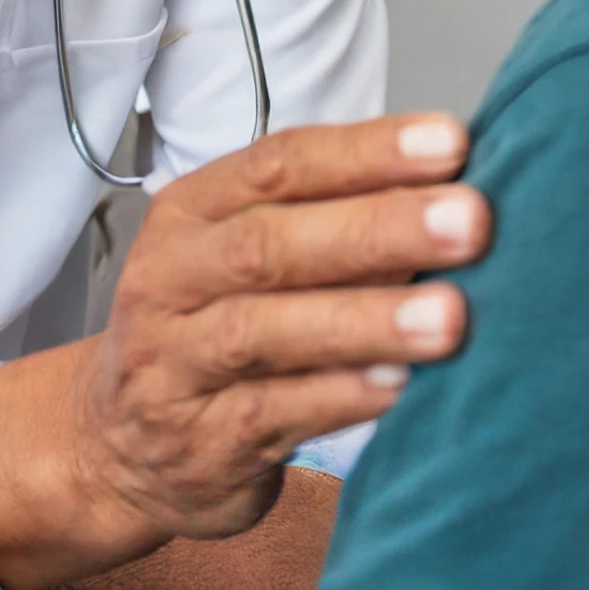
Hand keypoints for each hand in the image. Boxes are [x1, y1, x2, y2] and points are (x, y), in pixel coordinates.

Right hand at [0, 113, 490, 588]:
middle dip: (378, 227)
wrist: (119, 444)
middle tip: (469, 220)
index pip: (280, 163)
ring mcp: (176, 361)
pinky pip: (267, 414)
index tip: (453, 144)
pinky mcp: (199, 442)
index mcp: (192, 210)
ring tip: (450, 315)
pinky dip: (337, 397)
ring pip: (265, 330)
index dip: (367, 152)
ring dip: (365, 318)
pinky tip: (398, 386)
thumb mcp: (243, 253)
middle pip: (272, 241)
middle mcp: (174, 276)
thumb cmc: (210, 326)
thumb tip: (449, 192)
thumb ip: (330, 221)